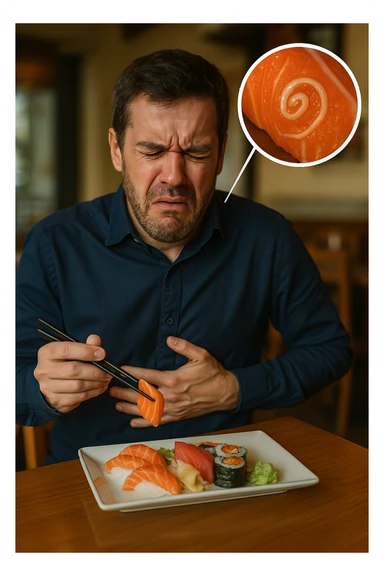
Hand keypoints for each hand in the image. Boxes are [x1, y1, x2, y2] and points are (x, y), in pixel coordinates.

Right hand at [34, 334, 111, 412]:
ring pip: (77, 386)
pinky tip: (100, 387)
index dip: (86, 351)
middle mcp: (44, 370)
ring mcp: (48, 387)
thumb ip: (84, 345)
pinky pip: (78, 397)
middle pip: (73, 370)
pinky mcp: (56, 400)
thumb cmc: (63, 363)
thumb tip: (95, 339)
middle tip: (108, 372)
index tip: (102, 354)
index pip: (66, 350)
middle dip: (95, 371)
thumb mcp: (71, 350)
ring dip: (96, 383)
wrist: (49, 384)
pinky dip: (93, 392)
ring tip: (106, 379)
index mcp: (47, 353)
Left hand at [109, 336, 239, 426]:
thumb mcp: (201, 355)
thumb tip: (169, 339)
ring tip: (116, 404)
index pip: (148, 376)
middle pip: (143, 395)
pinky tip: (133, 422)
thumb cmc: (213, 373)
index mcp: (174, 379)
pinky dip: (144, 422)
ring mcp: (174, 408)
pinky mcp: (177, 416)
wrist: (226, 393)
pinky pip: (158, 421)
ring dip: (130, 408)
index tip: (122, 370)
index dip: (133, 373)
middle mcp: (171, 396)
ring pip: (147, 410)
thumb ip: (183, 346)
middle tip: (111, 390)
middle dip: (125, 393)